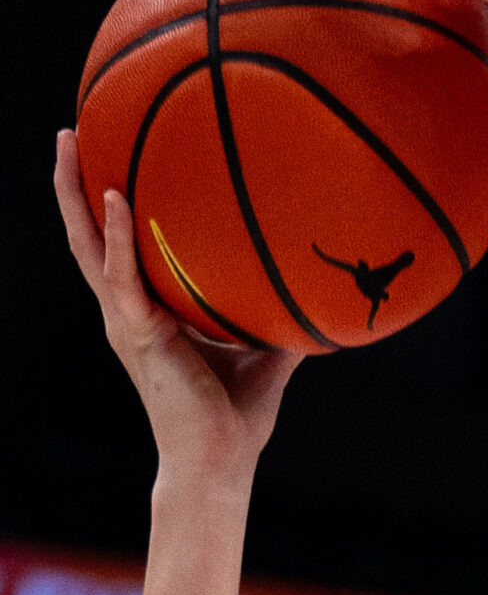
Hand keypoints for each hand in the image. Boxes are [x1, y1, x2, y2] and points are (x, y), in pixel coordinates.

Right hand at [54, 131, 299, 484]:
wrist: (219, 463)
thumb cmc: (236, 418)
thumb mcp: (264, 358)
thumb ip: (276, 321)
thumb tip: (312, 293)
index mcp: (149, 315)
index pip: (118, 251)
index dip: (107, 209)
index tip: (106, 158)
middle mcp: (128, 314)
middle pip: (88, 236)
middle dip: (73, 185)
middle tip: (69, 131)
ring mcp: (128, 323)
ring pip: (88, 246)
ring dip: (75, 194)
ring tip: (69, 142)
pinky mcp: (140, 335)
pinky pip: (121, 277)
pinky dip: (116, 237)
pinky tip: (113, 197)